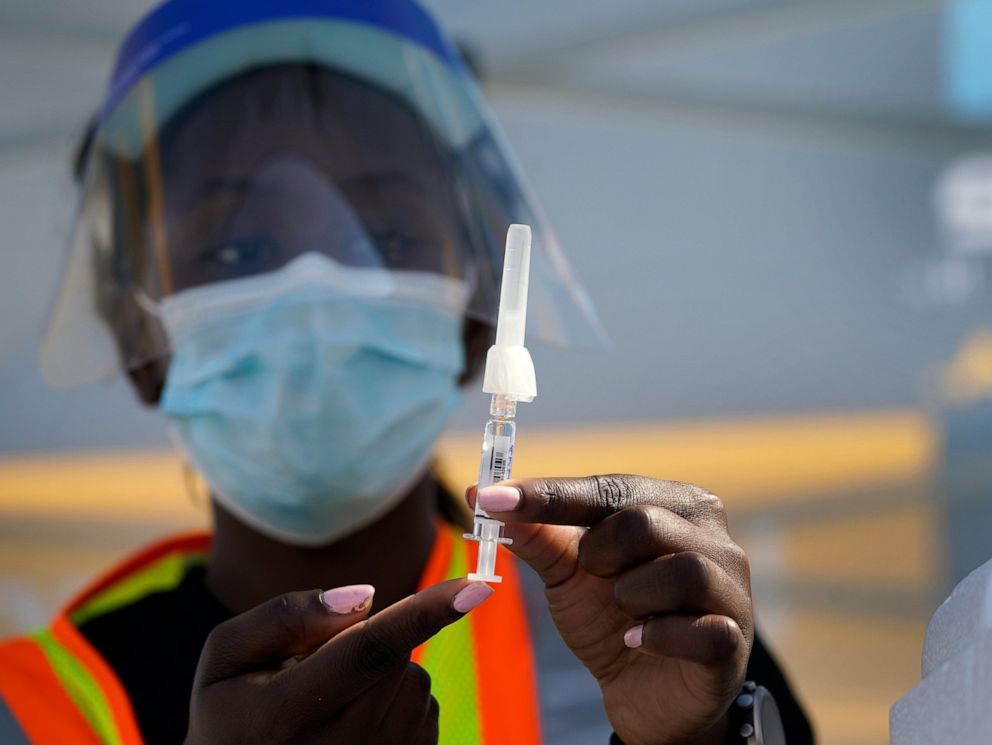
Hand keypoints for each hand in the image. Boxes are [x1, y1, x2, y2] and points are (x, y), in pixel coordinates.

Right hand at [185, 579, 492, 743]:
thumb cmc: (229, 718)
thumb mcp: (225, 659)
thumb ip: (286, 617)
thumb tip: (365, 596)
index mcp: (284, 715)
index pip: (369, 650)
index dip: (424, 614)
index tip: (475, 588)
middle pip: (395, 656)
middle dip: (370, 640)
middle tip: (316, 668)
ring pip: (413, 682)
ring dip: (385, 674)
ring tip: (329, 705)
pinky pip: (422, 712)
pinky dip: (397, 704)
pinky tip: (352, 728)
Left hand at [471, 475, 751, 744]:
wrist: (645, 694)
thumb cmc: (610, 617)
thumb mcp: (566, 573)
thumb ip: (534, 535)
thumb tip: (478, 497)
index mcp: (671, 502)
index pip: (607, 488)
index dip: (546, 495)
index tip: (490, 499)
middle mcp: (710, 534)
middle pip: (644, 522)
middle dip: (601, 554)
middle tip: (593, 575)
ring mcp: (730, 587)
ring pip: (679, 571)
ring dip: (631, 597)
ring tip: (623, 614)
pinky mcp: (733, 640)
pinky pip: (699, 630)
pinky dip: (656, 637)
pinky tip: (635, 642)